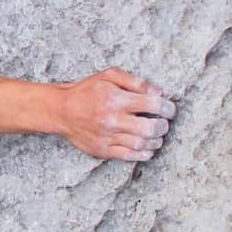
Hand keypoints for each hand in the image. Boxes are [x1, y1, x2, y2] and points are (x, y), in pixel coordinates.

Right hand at [54, 69, 173, 162]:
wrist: (61, 110)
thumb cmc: (86, 91)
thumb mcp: (108, 76)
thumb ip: (134, 82)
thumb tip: (157, 93)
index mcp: (116, 99)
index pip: (153, 105)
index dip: (167, 108)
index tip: (170, 109)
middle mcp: (113, 119)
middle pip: (151, 127)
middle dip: (163, 126)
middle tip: (164, 123)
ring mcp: (108, 137)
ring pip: (142, 144)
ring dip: (156, 141)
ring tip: (157, 135)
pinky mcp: (103, 150)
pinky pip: (129, 156)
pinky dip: (144, 154)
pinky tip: (148, 148)